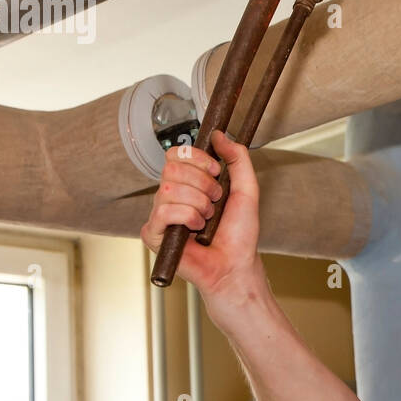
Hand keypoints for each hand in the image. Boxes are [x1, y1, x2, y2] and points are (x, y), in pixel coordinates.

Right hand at [140, 130, 262, 300]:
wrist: (235, 265)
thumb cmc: (239, 234)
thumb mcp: (247, 189)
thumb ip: (238, 159)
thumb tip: (220, 135)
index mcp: (188, 184)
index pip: (176, 154)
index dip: (197, 158)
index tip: (216, 172)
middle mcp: (170, 196)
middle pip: (171, 168)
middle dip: (203, 184)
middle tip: (215, 202)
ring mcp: (159, 215)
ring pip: (169, 188)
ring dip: (199, 203)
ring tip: (207, 220)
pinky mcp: (152, 234)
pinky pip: (164, 212)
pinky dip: (187, 217)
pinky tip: (196, 230)